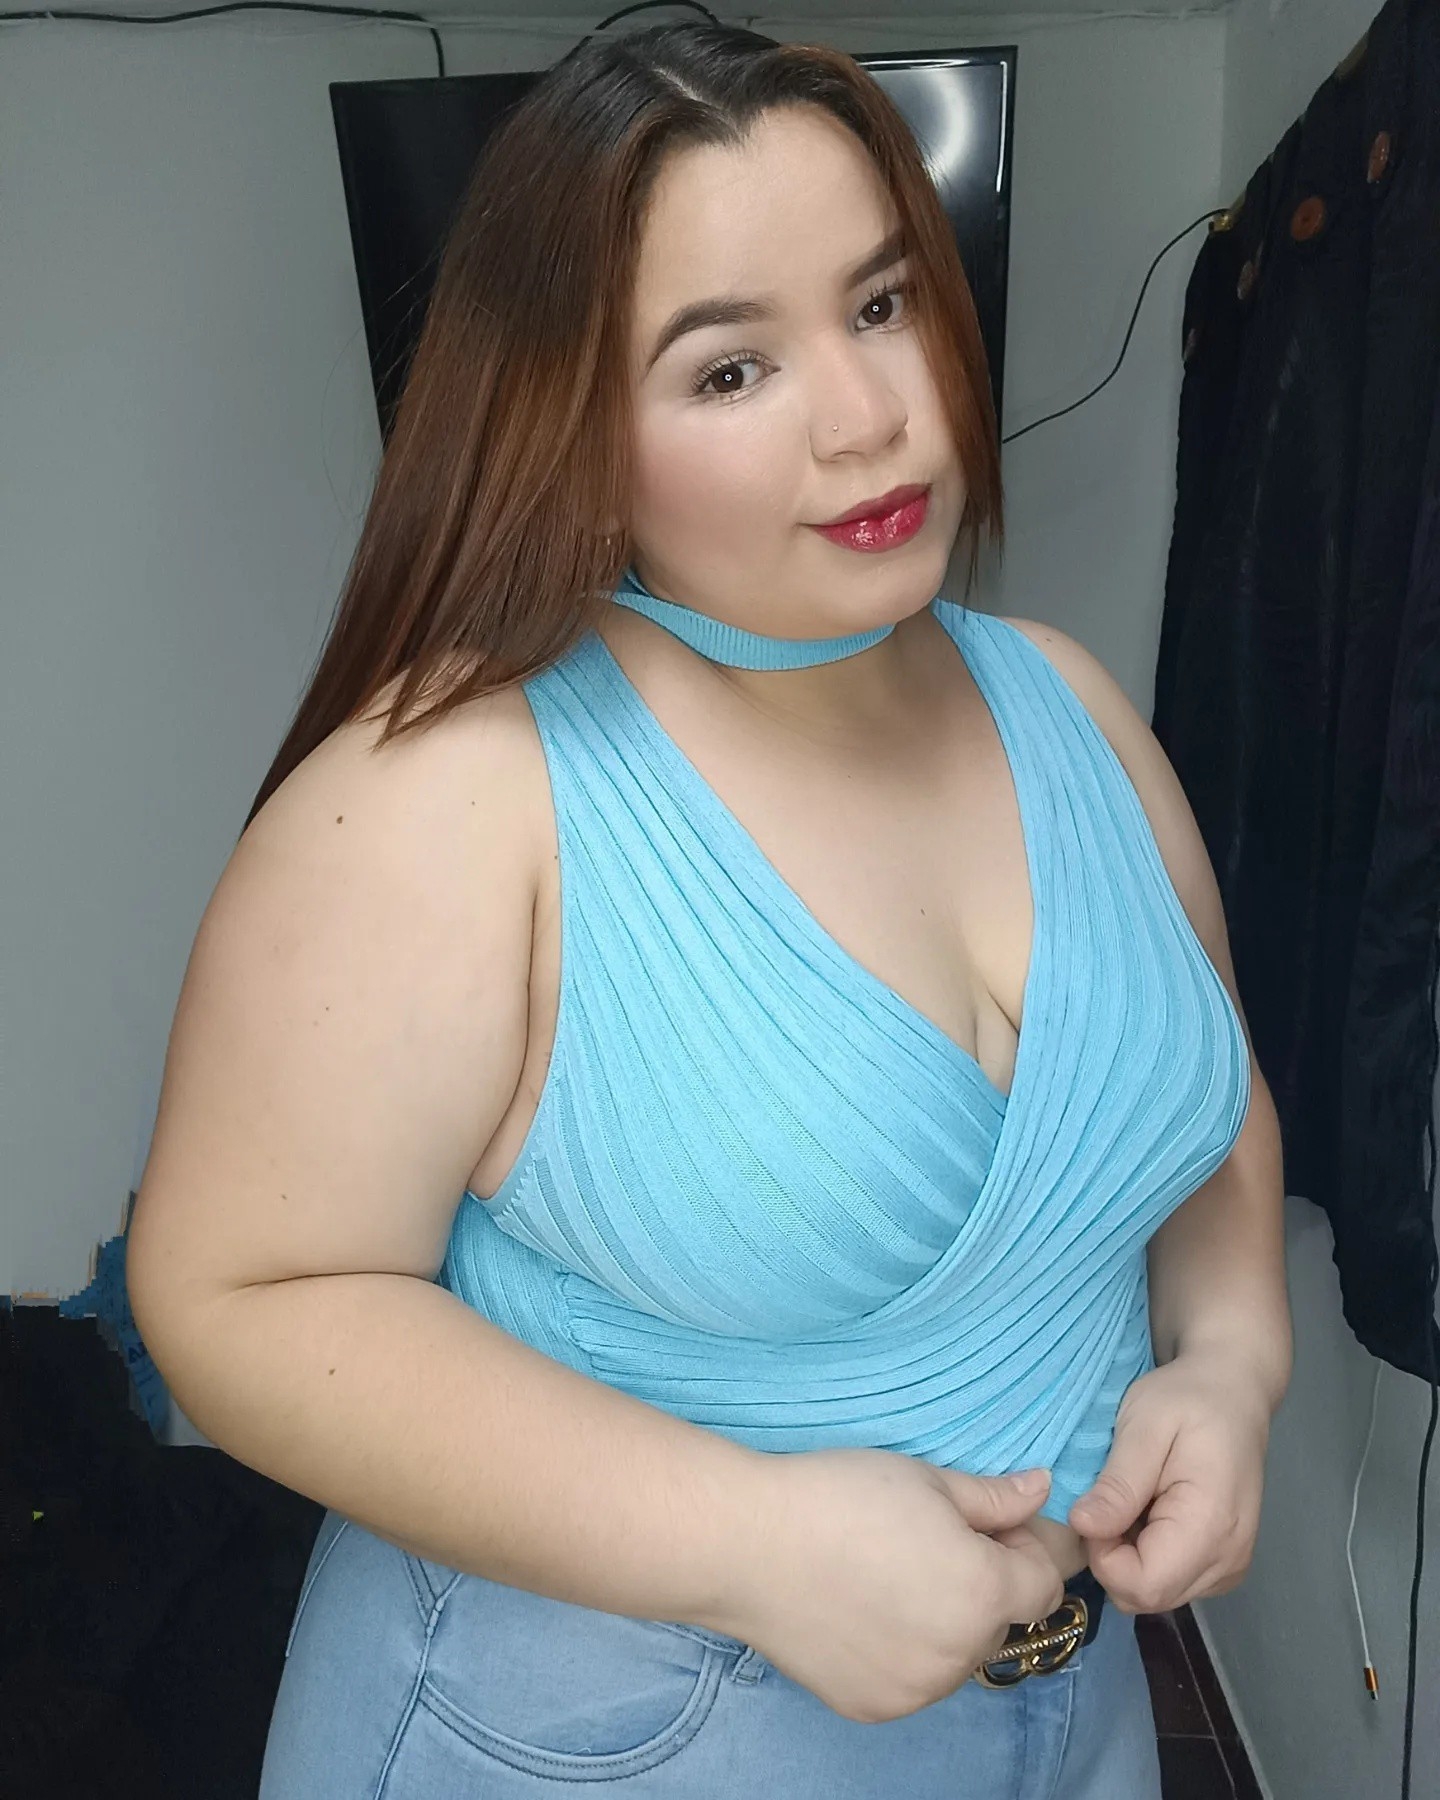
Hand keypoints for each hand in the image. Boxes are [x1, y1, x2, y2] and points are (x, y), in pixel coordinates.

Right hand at [704, 1448, 1066, 1722]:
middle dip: (981, 1584)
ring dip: (943, 1622)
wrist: (748, 1544)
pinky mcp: (874, 1707)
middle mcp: (960, 1654)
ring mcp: (916, 1689)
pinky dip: (902, 1651)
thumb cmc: (839, 1497)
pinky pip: (912, 1679)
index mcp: (983, 1592)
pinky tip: (861, 1610)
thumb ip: (994, 1497)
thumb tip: (1041, 1492)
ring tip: (886, 1576)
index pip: (1044, 1583)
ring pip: (955, 1654)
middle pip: (999, 1621)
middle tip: (924, 1543)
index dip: (1023, 1548)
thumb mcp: (925, 1479)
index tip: (985, 1524)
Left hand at [1067, 1348, 1273, 1612]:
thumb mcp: (1143, 1427)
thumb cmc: (1186, 1402)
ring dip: (1127, 1557)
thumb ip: (1118, 1483)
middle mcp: (1228, 1561)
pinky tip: (1147, 1513)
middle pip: (1148, 1597)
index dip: (1103, 1557)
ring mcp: (1229, 1567)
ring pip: (1155, 1594)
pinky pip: (1170, 1582)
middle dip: (1111, 1558)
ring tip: (1130, 1500)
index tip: (1095, 1509)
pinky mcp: (1223, 1565)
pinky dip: (1146, 1556)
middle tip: (1109, 1500)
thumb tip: (1082, 1526)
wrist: (1232, 1395)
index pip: (1144, 1586)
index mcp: (1211, 1527)